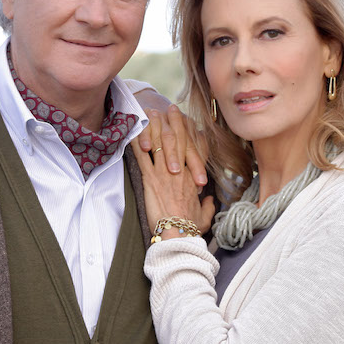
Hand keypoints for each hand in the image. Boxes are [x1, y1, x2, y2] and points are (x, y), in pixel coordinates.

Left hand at [131, 118, 214, 240]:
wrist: (178, 235)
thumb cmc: (190, 228)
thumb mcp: (204, 216)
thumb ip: (208, 205)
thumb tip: (209, 200)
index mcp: (194, 178)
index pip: (195, 149)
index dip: (192, 133)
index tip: (188, 123)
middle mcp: (180, 171)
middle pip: (178, 140)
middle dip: (174, 122)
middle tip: (170, 108)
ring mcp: (164, 174)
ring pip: (160, 143)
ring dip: (155, 126)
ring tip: (152, 113)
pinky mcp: (149, 180)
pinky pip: (142, 157)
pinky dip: (137, 142)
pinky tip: (134, 131)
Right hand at [132, 90, 208, 186]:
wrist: (149, 102)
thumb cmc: (168, 126)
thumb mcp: (184, 138)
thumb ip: (194, 158)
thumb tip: (202, 188)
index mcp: (188, 133)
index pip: (197, 152)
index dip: (200, 167)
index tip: (202, 184)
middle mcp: (177, 129)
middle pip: (187, 148)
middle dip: (192, 165)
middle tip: (196, 182)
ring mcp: (160, 125)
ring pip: (168, 139)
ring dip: (171, 154)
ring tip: (175, 170)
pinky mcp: (143, 122)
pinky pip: (144, 130)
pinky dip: (145, 137)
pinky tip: (146, 148)